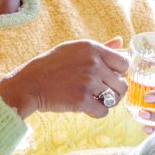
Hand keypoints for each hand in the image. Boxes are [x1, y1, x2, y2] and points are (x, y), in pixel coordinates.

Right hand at [0, 36, 129, 119]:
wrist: (29, 84)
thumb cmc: (52, 66)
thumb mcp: (74, 49)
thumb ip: (101, 47)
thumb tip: (121, 41)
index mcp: (93, 48)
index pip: (124, 63)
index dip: (118, 73)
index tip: (107, 78)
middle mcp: (94, 63)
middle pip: (122, 84)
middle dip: (113, 91)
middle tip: (99, 92)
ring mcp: (89, 82)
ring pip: (115, 99)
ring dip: (106, 102)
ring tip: (93, 99)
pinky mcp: (82, 100)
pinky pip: (104, 112)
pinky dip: (96, 113)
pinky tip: (86, 107)